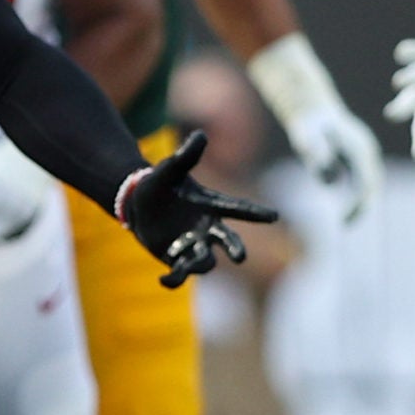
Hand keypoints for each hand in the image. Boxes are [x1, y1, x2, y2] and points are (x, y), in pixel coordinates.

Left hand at [114, 130, 279, 286]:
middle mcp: (208, 229)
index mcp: (211, 206)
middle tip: (240, 256)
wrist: (138, 204)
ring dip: (200, 265)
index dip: (256, 212)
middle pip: (228, 240)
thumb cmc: (159, 183)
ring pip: (206, 261)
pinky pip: (182, 273)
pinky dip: (174, 279)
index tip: (275, 216)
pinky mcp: (178, 259)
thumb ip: (186, 156)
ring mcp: (194, 245)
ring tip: (186, 266)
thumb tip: (200, 134)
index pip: (237, 208)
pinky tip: (164, 280)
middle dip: (235, 248)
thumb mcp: (170, 169)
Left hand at [283, 100, 384, 221]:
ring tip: (345, 222)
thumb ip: (314, 151)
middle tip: (346, 225)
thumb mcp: (306, 136)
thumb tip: (326, 172)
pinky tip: (345, 211)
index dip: (358, 204)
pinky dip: (358, 197)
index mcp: (359, 148)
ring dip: (361, 204)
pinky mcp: (360, 158)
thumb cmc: (308, 124)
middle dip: (362, 207)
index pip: (366, 182)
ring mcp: (366, 154)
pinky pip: (364, 181)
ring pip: (371, 184)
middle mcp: (368, 151)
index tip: (344, 220)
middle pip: (373, 185)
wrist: (313, 110)